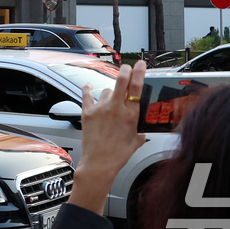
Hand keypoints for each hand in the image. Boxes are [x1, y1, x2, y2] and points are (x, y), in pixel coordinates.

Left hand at [69, 61, 146, 213]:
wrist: (99, 163)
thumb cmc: (117, 155)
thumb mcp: (135, 142)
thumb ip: (140, 133)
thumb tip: (142, 131)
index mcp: (130, 115)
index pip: (137, 87)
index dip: (139, 72)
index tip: (140, 65)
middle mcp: (116, 108)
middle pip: (121, 80)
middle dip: (125, 70)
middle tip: (127, 68)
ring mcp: (101, 108)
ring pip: (107, 90)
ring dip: (110, 93)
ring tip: (110, 102)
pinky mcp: (88, 112)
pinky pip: (87, 94)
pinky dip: (88, 89)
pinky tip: (89, 86)